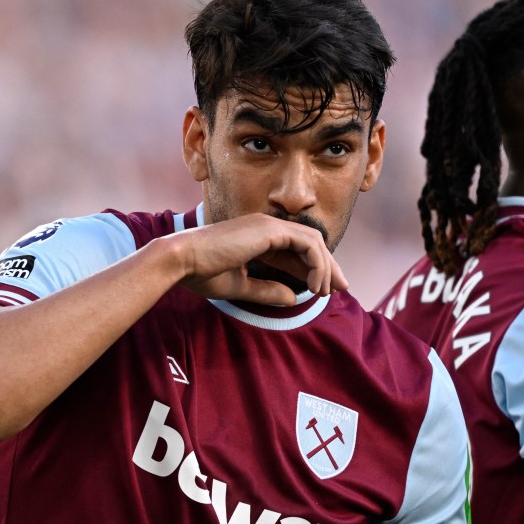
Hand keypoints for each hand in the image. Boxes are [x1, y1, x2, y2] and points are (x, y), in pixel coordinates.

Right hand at [172, 213, 348, 304]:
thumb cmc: (201, 273)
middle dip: (328, 266)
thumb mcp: (240, 286)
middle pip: (310, 243)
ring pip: (313, 241)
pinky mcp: (270, 229)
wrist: (181, 261)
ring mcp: (269, 224)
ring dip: (325, 266)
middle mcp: (266, 226)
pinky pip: (307, 244)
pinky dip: (317, 263)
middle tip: (342, 288)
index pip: (295, 251)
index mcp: (257, 237)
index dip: (313, 269)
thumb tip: (291, 299)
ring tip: (326, 291)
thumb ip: (266, 291)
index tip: (324, 290)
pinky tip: (316, 285)